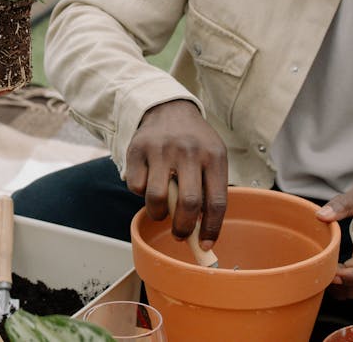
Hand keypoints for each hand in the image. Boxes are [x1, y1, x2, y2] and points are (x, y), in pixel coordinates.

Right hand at [125, 100, 228, 247]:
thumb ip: (210, 188)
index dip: (211, 229)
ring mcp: (160, 149)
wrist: (168, 108)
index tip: (205, 245)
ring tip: (162, 210)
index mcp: (213, 155)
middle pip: (188, 203)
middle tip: (181, 235)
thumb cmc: (194, 141)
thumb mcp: (212, 156)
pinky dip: (141, 194)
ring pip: (156, 198)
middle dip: (184, 228)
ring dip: (159, 214)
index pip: (217, 202)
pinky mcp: (137, 150)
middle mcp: (188, 151)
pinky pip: (136, 186)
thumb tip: (201, 230)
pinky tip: (148, 183)